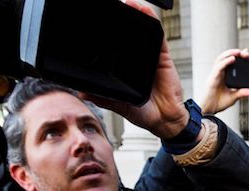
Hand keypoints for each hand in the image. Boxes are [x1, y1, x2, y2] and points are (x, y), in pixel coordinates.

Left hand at [86, 1, 187, 139]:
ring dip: (136, 16)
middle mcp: (137, 61)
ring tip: (126, 4)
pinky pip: (158, 36)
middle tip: (109, 9)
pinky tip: (144, 11)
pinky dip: (152, 21)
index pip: (114, 50)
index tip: (94, 26)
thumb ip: (103, 98)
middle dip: (120, 21)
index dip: (106, 37)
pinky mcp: (162, 57)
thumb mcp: (119, 106)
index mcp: (125, 71)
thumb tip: (82, 92)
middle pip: (128, 37)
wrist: (166, 121)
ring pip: (143, 32)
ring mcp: (150, 57)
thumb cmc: (144, 114)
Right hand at [199, 48, 248, 114]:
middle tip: (246, 53)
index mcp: (224, 75)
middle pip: (226, 57)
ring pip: (221, 59)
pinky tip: (232, 59)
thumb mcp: (233, 97)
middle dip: (235, 53)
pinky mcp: (212, 78)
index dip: (238, 56)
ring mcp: (215, 74)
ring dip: (230, 53)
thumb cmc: (218, 102)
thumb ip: (241, 93)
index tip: (247, 54)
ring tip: (239, 52)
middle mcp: (219, 73)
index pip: (230, 62)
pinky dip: (226, 62)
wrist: (209, 110)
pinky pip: (219, 67)